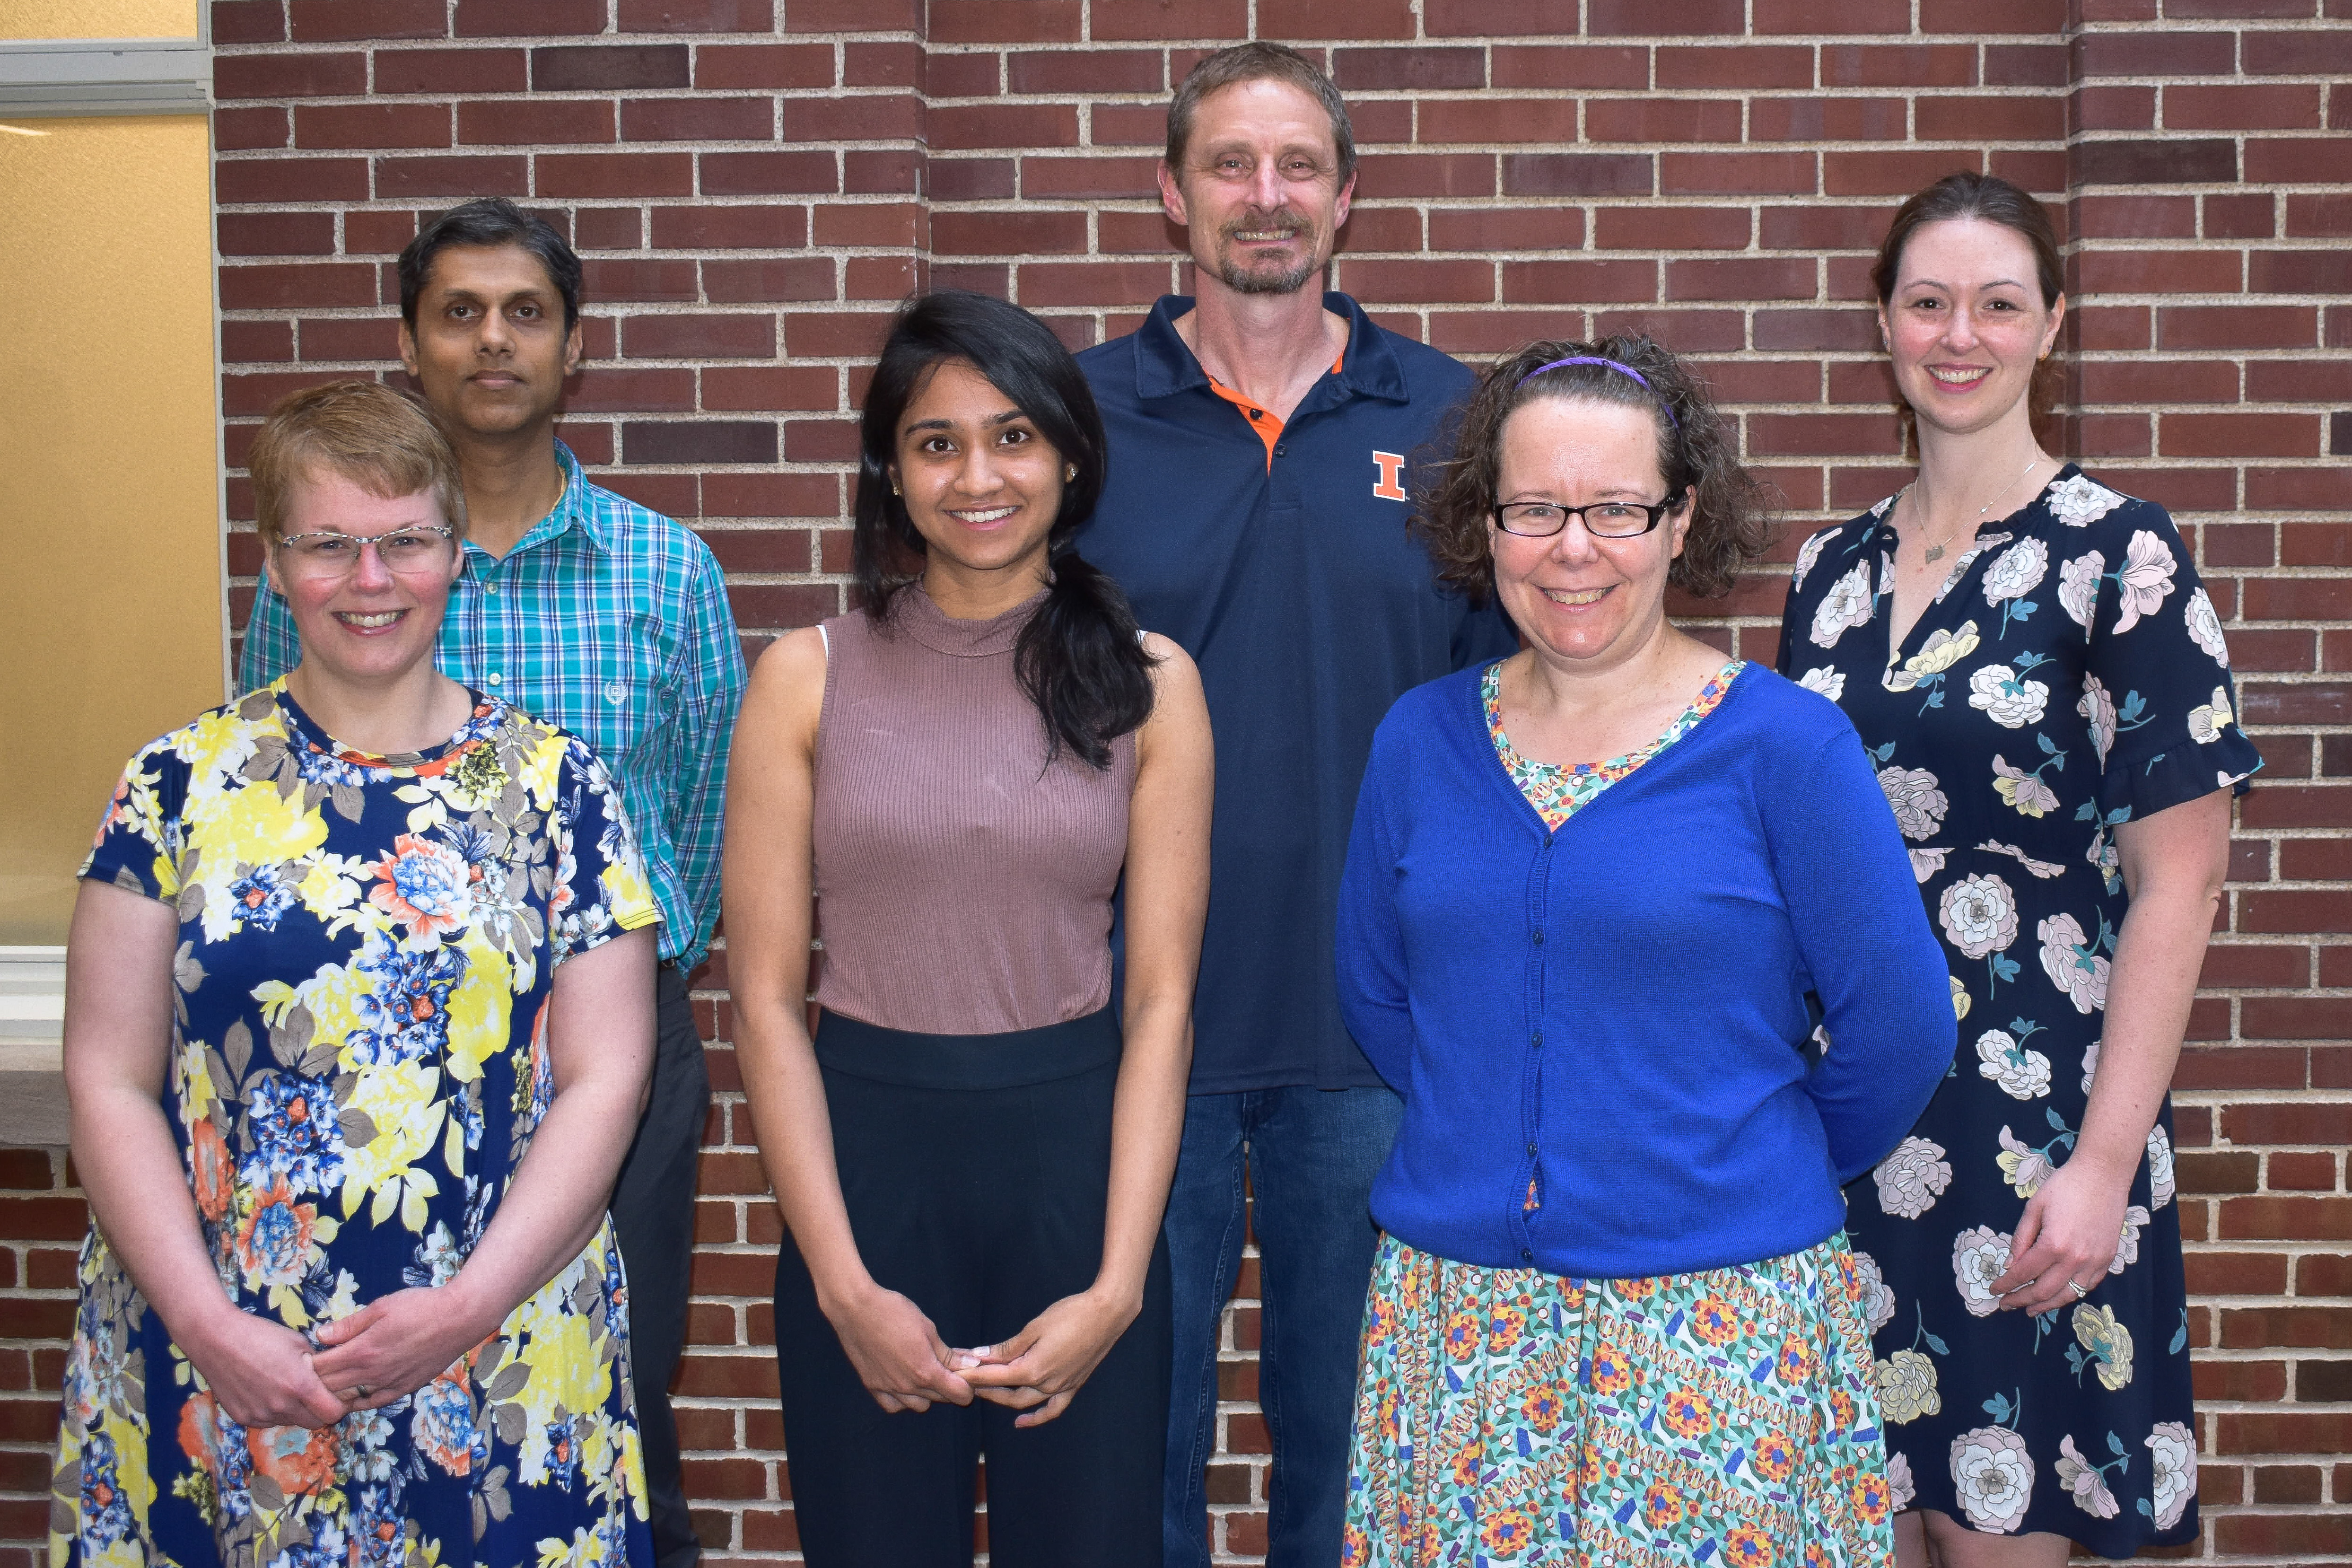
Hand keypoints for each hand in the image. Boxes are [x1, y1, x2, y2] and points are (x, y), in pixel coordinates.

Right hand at [177, 1308, 346, 1430]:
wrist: (217, 1339)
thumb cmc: (261, 1335)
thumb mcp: (299, 1343)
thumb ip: (318, 1365)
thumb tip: (329, 1376)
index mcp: (300, 1386)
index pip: (333, 1413)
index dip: (340, 1405)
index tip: (338, 1396)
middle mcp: (281, 1406)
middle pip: (313, 1423)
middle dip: (320, 1410)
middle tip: (316, 1393)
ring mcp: (260, 1414)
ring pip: (290, 1422)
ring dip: (295, 1411)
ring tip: (287, 1387)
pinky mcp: (243, 1417)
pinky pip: (267, 1421)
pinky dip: (274, 1411)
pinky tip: (267, 1391)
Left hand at [309, 1287, 493, 1411]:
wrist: (459, 1319)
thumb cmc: (421, 1306)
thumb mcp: (381, 1306)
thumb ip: (349, 1325)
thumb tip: (320, 1336)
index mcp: (362, 1350)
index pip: (320, 1367)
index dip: (305, 1365)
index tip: (298, 1359)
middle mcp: (372, 1373)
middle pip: (329, 1387)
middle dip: (313, 1382)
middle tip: (306, 1375)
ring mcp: (388, 1384)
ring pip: (348, 1399)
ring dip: (333, 1395)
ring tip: (324, 1387)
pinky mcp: (403, 1389)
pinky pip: (373, 1403)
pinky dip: (357, 1402)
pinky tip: (352, 1395)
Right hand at [826, 1284, 972, 1413]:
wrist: (856, 1309)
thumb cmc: (895, 1312)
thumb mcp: (928, 1329)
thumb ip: (948, 1353)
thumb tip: (971, 1364)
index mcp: (926, 1371)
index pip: (958, 1395)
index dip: (967, 1387)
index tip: (966, 1375)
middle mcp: (908, 1386)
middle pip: (940, 1399)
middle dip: (948, 1386)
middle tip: (946, 1367)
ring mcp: (889, 1389)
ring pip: (918, 1406)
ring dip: (926, 1394)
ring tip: (923, 1373)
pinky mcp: (872, 1386)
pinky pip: (893, 1406)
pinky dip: (902, 1399)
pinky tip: (903, 1383)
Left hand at [955, 1287, 1137, 1427]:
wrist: (1108, 1313)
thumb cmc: (1070, 1314)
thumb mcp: (1034, 1327)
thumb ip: (1007, 1347)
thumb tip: (981, 1355)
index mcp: (1032, 1369)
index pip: (993, 1377)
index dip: (972, 1375)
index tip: (955, 1373)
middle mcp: (1045, 1384)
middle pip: (1006, 1393)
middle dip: (983, 1387)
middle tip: (965, 1380)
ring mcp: (1060, 1387)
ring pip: (1025, 1402)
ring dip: (1003, 1399)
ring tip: (985, 1391)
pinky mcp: (1073, 1385)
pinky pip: (1053, 1409)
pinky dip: (1036, 1418)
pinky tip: (1021, 1422)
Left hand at [1993, 1159, 2130, 1316]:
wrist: (2103, 1176)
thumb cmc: (2064, 1187)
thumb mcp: (2033, 1208)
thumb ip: (2020, 1240)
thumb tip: (2010, 1266)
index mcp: (2053, 1244)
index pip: (2023, 1273)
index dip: (2006, 1284)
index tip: (1994, 1289)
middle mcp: (2075, 1259)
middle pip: (2044, 1291)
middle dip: (2021, 1300)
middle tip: (2006, 1304)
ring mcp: (2094, 1262)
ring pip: (2068, 1295)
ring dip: (2047, 1305)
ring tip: (2030, 1309)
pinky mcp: (2107, 1260)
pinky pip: (2087, 1286)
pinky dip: (2071, 1294)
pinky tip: (2058, 1295)